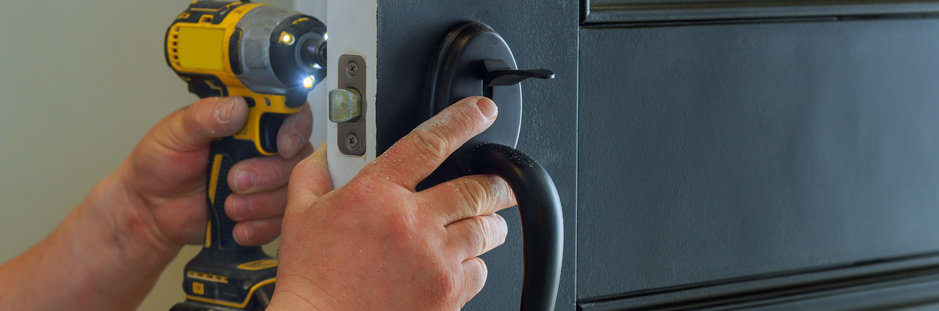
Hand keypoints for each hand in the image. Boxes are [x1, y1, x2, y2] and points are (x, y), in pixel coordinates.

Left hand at [0, 96, 314, 310]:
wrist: (148, 210)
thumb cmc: (158, 165)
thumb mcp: (174, 133)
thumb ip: (204, 116)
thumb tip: (236, 107)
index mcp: (245, 121)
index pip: (290, 115)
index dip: (294, 130)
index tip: (280, 146)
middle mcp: (261, 149)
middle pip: (295, 158)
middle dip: (268, 174)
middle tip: (235, 180)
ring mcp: (265, 181)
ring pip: (289, 191)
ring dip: (262, 203)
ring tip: (229, 206)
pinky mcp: (263, 211)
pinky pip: (280, 221)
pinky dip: (259, 227)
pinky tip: (236, 225)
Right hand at [270, 97, 516, 310]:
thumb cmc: (311, 279)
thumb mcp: (301, 214)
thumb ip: (316, 173)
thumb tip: (328, 150)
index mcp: (376, 194)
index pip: (429, 143)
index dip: (463, 121)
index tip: (481, 112)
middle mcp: (411, 222)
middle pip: (476, 188)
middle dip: (495, 183)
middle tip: (497, 184)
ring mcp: (434, 258)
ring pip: (486, 228)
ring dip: (488, 223)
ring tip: (479, 225)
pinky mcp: (448, 291)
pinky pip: (481, 269)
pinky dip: (475, 264)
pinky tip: (457, 262)